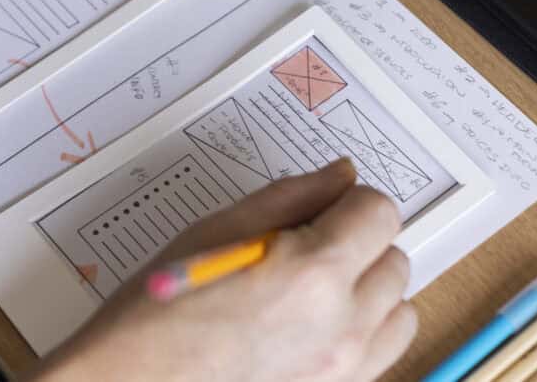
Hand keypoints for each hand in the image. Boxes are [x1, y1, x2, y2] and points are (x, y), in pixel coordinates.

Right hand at [32, 160, 416, 381]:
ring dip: (369, 287)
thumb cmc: (162, 310)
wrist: (137, 379)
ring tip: (316, 285)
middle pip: (394, 258)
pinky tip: (319, 321)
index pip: (379, 213)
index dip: (350, 200)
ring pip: (399, 308)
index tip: (324, 204)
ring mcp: (345, 368)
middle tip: (308, 242)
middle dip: (359, 240)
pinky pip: (383, 351)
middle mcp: (342, 326)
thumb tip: (340, 175)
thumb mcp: (221, 228)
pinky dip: (365, 329)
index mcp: (313, 274)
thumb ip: (293, 197)